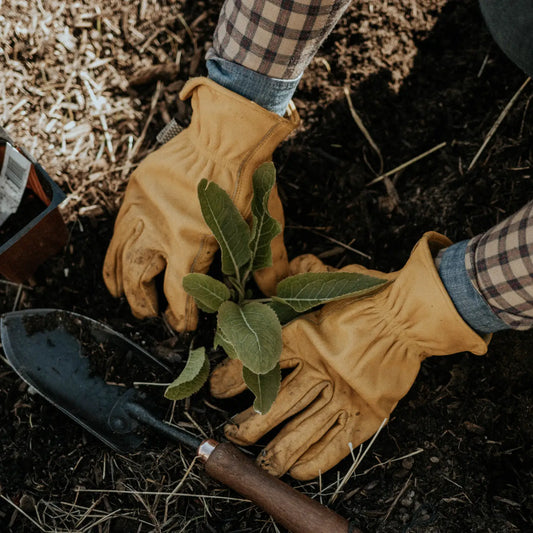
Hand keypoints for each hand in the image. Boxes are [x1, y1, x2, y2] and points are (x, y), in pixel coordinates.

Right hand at [103, 78, 298, 330]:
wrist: (227, 133)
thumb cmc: (247, 179)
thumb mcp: (261, 222)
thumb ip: (267, 261)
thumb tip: (273, 291)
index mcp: (191, 241)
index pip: (179, 292)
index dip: (180, 315)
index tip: (183, 325)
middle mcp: (160, 229)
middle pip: (140, 279)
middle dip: (143, 303)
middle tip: (150, 316)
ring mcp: (144, 209)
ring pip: (121, 255)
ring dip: (119, 281)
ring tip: (119, 297)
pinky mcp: (136, 192)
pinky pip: (117, 228)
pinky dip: (113, 251)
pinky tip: (114, 263)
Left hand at [210, 232, 488, 479]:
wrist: (411, 315)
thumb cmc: (370, 295)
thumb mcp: (331, 278)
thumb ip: (302, 273)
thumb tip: (278, 268)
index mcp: (306, 336)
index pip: (261, 361)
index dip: (234, 378)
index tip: (216, 389)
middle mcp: (320, 369)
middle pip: (276, 404)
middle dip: (249, 425)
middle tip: (232, 435)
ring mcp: (343, 394)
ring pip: (303, 429)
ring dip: (278, 451)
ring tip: (260, 464)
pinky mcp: (367, 412)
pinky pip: (338, 441)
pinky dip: (317, 459)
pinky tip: (297, 470)